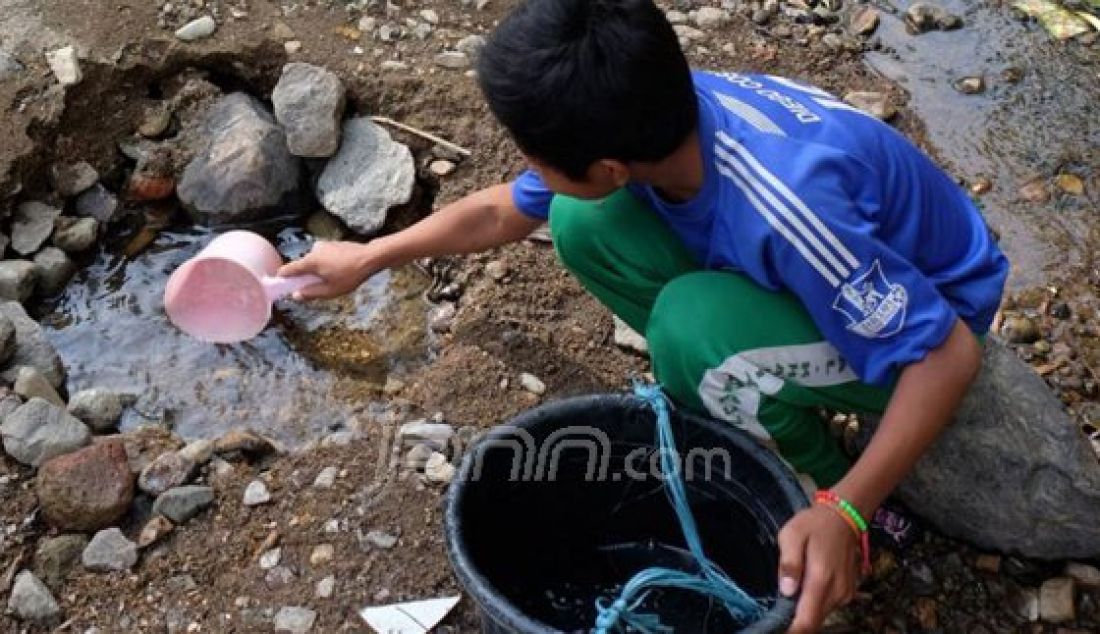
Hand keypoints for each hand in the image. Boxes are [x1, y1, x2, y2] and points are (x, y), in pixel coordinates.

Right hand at [278, 240, 381, 299]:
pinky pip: (324, 256)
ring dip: (319, 270)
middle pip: (303, 266)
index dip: (282, 277)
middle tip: (318, 286)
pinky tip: (340, 270)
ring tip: (334, 278)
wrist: (371, 257)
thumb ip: (311, 293)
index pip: (289, 269)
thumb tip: (296, 295)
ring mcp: (324, 245)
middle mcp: (314, 250)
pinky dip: (327, 263)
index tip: (279, 283)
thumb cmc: (351, 275)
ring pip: (315, 261)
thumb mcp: (330, 290)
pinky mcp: (333, 244)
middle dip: (307, 276)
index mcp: (310, 261)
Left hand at [779, 505, 860, 632]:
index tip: (777, 631)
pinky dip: (815, 602)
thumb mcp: (792, 535)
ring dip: (804, 610)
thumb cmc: (814, 524)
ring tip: (793, 587)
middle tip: (778, 609)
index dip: (791, 632)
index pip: (806, 622)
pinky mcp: (848, 592)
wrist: (844, 516)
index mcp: (821, 580)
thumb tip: (786, 591)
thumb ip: (789, 564)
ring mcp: (846, 594)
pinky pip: (828, 606)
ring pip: (820, 615)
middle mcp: (837, 592)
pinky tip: (807, 584)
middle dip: (794, 621)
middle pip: (812, 622)